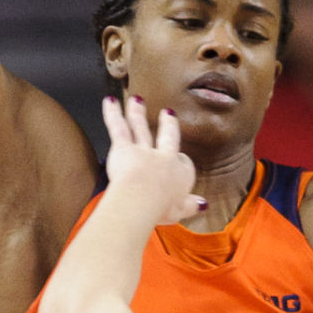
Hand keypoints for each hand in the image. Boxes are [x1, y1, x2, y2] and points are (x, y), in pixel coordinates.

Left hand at [103, 94, 206, 224]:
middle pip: (167, 137)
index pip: (185, 164)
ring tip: (137, 100)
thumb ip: (190, 206)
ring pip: (140, 128)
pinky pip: (118, 127)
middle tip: (168, 114)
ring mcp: (144, 151)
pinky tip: (110, 100)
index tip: (181, 164)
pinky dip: (112, 113)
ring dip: (138, 113)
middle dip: (168, 124)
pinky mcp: (124, 148)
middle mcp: (164, 158)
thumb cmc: (160, 209)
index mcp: (181, 174)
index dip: (182, 164)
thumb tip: (202, 204)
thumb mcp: (180, 212)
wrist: (142, 200)